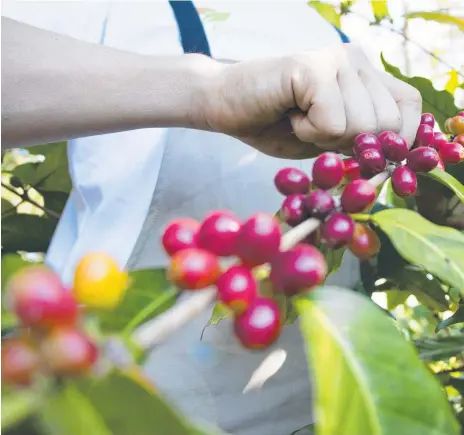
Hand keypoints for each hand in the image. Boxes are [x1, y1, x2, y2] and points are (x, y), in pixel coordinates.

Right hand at [198, 44, 421, 158]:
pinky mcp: (313, 67)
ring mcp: (336, 59)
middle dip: (349, 144)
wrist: (223, 104)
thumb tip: (391, 159)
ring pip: (363, 126)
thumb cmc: (272, 124)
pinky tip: (290, 116)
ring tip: (299, 120)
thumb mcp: (325, 139)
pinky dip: (309, 132)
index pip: (409, 107)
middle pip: (388, 125)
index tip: (364, 157)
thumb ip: (358, 141)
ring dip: (325, 138)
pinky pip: (332, 122)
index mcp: (363, 75)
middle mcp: (356, 60)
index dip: (397, 141)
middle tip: (314, 129)